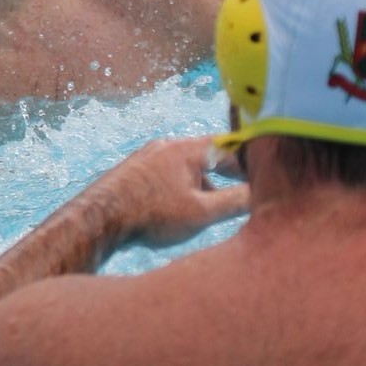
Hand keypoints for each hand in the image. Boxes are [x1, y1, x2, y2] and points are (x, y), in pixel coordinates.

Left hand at [93, 137, 248, 251]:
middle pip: (209, 154)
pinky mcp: (136, 171)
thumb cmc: (150, 215)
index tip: (267, 176)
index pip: (230, 148)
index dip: (252, 163)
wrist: (99, 219)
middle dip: (230, 173)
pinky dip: (185, 186)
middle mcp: (167, 146)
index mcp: (186, 149)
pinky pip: (170, 174)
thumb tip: (261, 194)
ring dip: (207, 183)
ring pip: (189, 166)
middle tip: (249, 187)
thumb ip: (235, 202)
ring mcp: (148, 157)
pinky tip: (185, 209)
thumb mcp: (201, 212)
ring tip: (217, 206)